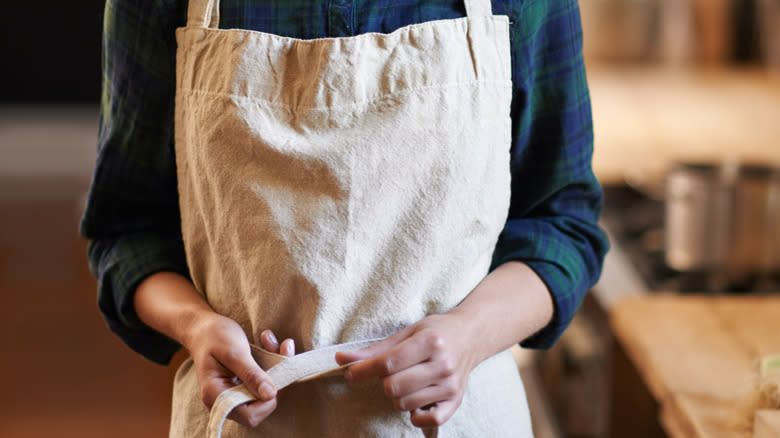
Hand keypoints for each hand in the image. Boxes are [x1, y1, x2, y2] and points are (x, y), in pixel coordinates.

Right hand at [185, 313, 295, 427]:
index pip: (250, 415)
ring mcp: (234, 393)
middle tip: (283, 346)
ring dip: (277, 365)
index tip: (280, 372)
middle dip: (277, 376)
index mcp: (216, 395)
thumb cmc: (213, 336)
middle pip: (261, 405)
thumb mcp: (233, 352)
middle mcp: (225, 400)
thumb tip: (270, 395)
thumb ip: (251, 374)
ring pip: (266, 392)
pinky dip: (271, 361)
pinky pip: (263, 381)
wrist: (202, 327)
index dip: (268, 399)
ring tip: (270, 339)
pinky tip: (267, 341)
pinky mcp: (243, 385)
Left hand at [334, 314, 478, 427]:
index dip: (363, 370)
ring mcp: (450, 386)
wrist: (470, 336)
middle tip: (394, 371)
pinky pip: (427, 420)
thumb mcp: (406, 332)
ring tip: (408, 379)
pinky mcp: (455, 401)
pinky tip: (417, 398)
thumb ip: (375, 350)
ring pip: (404, 404)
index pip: (388, 363)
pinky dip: (416, 413)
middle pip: (394, 387)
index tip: (350, 373)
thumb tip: (342, 360)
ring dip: (398, 395)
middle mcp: (443, 365)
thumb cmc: (435, 332)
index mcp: (430, 342)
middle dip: (385, 381)